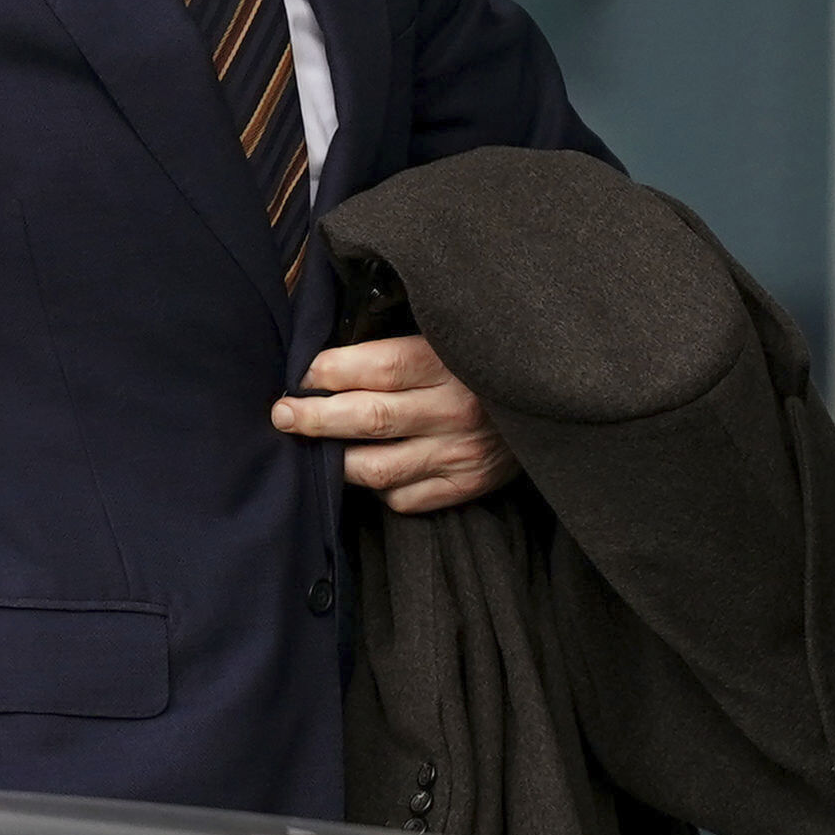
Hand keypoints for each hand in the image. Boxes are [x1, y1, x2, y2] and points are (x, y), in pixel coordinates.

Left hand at [275, 333, 518, 513]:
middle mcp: (456, 410)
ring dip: (335, 460)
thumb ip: (395, 343)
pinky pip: (403, 499)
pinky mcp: (467, 486)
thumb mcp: (446, 336)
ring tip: (313, 447)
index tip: (302, 373)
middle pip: (369, 418)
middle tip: (282, 414)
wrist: (552, 397)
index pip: (379, 367)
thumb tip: (324, 356)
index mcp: (449, 361)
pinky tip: (367, 468)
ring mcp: (462, 453)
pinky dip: (377, 488)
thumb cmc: (479, 359)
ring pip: (377, 469)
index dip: (329, 371)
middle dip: (314, 418)